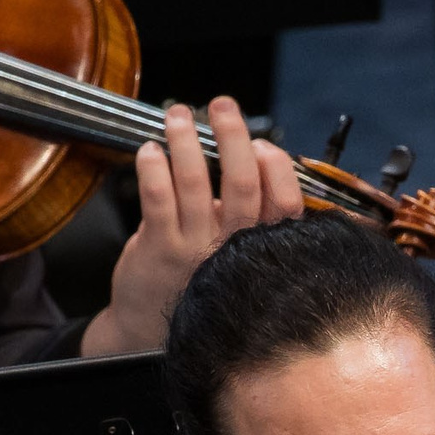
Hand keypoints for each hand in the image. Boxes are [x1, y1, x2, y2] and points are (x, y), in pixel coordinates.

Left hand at [81, 98, 303, 356]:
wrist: (150, 329)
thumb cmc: (196, 280)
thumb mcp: (237, 252)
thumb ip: (248, 212)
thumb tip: (251, 151)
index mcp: (260, 246)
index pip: (286, 202)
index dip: (276, 166)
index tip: (260, 143)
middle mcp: (234, 247)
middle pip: (245, 184)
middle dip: (234, 136)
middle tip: (221, 105)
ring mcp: (196, 249)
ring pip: (197, 185)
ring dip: (186, 141)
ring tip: (177, 115)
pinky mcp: (159, 250)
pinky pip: (157, 199)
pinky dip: (153, 168)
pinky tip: (149, 150)